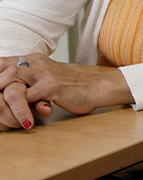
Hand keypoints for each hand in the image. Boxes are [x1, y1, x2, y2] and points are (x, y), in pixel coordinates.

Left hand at [0, 53, 131, 127]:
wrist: (95, 88)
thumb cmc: (69, 87)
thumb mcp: (44, 79)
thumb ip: (27, 81)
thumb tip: (4, 94)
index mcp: (33, 60)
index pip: (3, 62)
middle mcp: (36, 63)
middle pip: (3, 70)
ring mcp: (44, 74)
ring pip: (12, 81)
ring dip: (2, 99)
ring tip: (2, 115)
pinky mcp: (51, 87)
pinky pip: (27, 98)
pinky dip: (19, 110)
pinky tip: (21, 120)